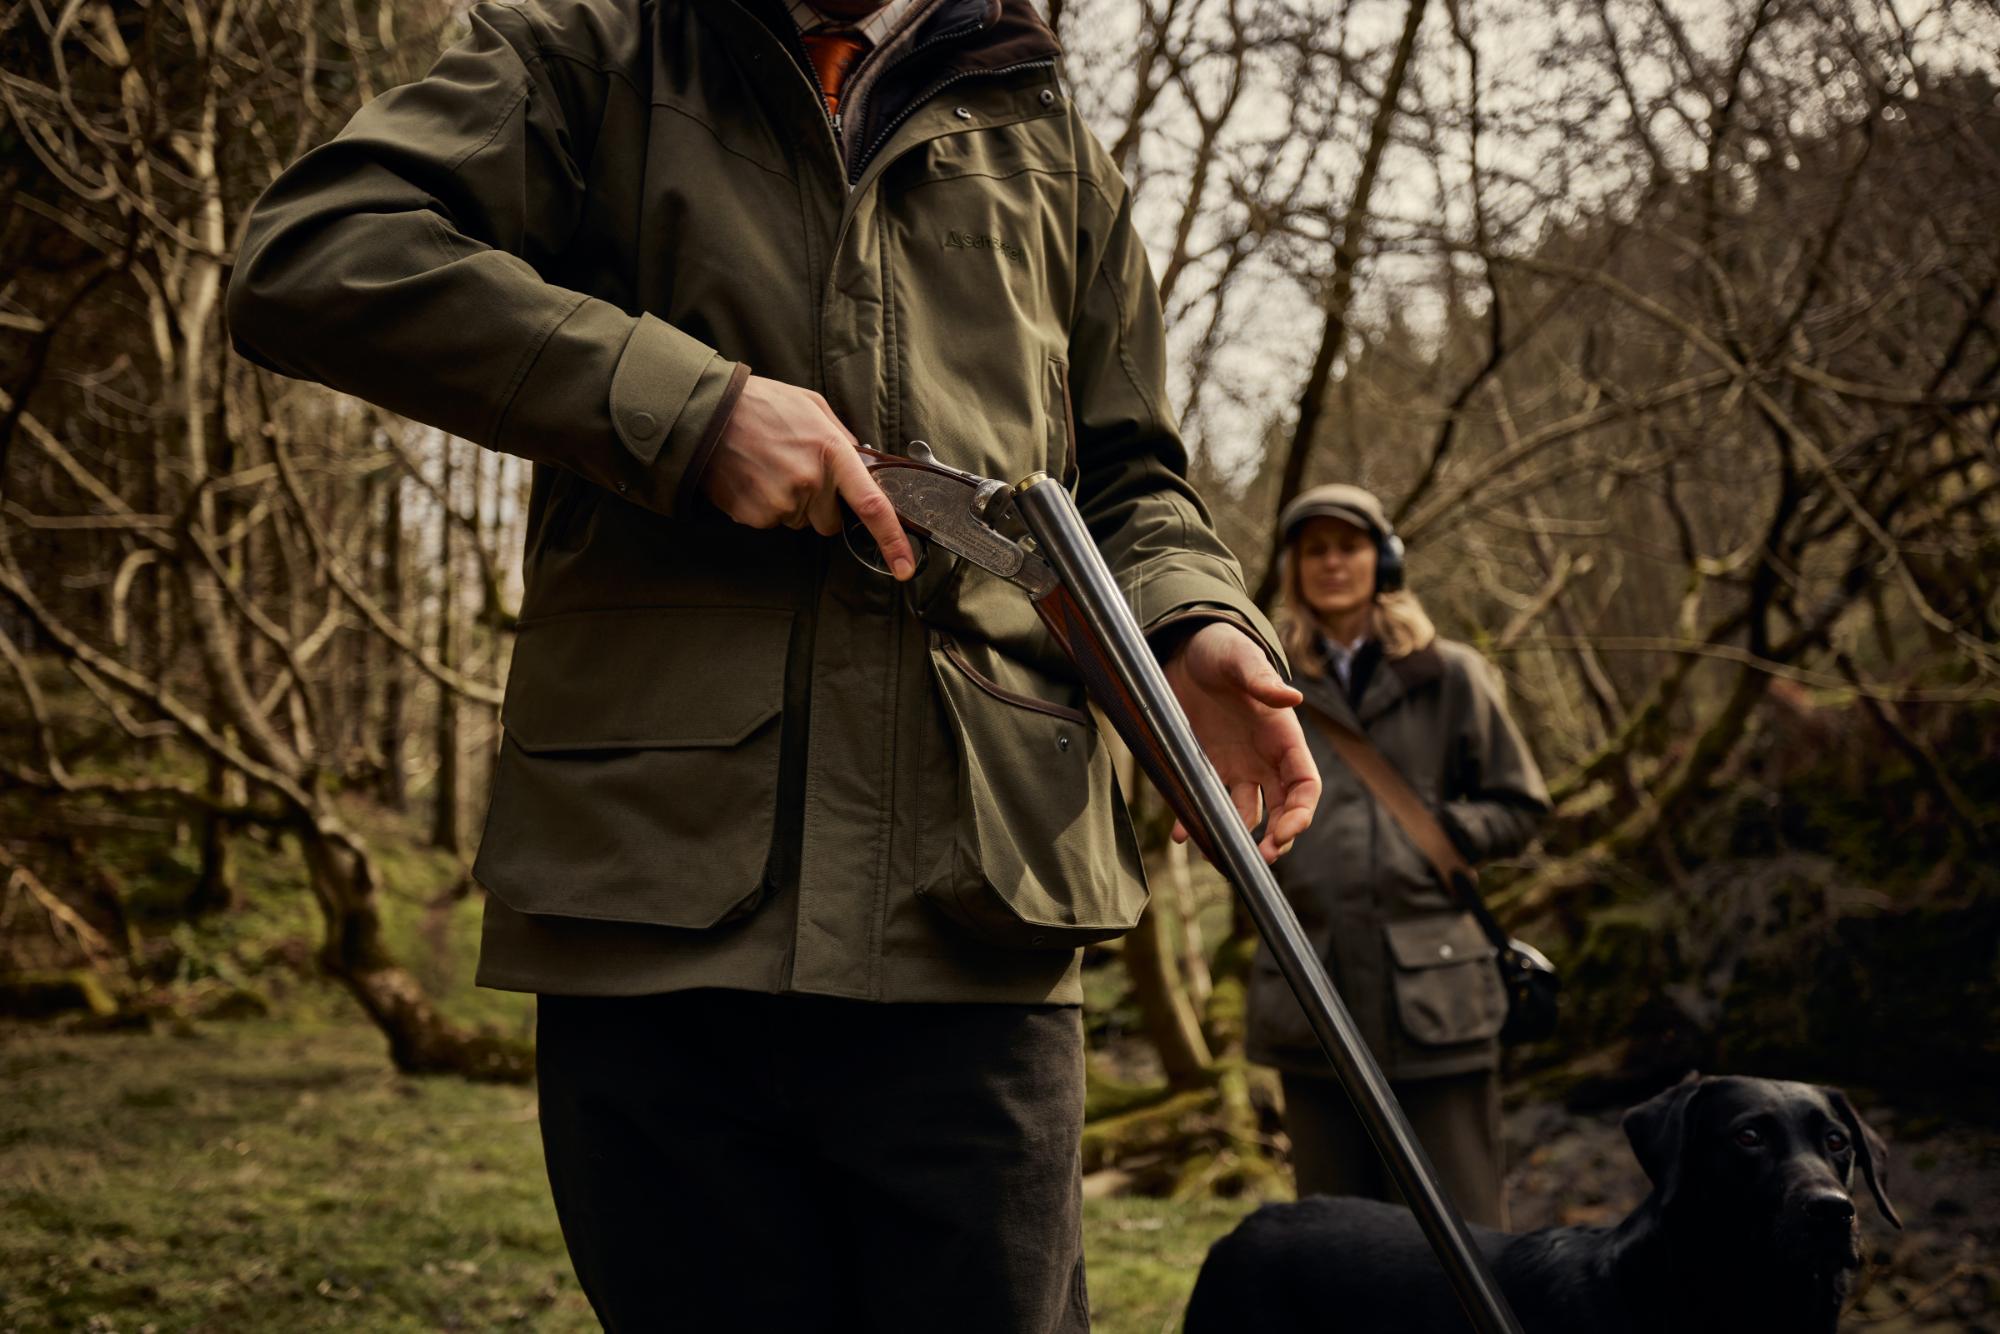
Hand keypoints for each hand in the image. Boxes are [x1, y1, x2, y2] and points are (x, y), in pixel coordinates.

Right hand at [701, 374, 915, 578]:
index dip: (893, 541)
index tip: (906, 567)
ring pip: (800, 522)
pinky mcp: (756, 516)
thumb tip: (864, 464)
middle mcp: (811, 483)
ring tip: (769, 468)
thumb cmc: (763, 405)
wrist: (707, 413)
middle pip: (830, 522)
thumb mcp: (813, 408)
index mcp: (832, 453)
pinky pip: (773, 522)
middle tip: (795, 471)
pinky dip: (766, 506)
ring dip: (792, 503)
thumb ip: (842, 439)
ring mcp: (782, 502)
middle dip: (821, 505)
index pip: (872, 505)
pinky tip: (753, 478)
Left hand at [1163, 622, 1320, 861]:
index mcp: (1282, 737)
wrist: (1184, 647)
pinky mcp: (1203, 765)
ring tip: (1218, 854)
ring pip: (1243, 813)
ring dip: (1236, 837)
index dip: (1300, 813)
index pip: (1305, 785)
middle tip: (1258, 860)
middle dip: (1276, 839)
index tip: (1285, 834)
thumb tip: (1292, 697)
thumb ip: (1261, 679)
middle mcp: (1262, 758)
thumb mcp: (1239, 658)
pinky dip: (1194, 822)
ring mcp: (1234, 765)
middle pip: (1280, 809)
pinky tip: (1181, 834)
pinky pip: (1203, 801)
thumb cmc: (1220, 648)